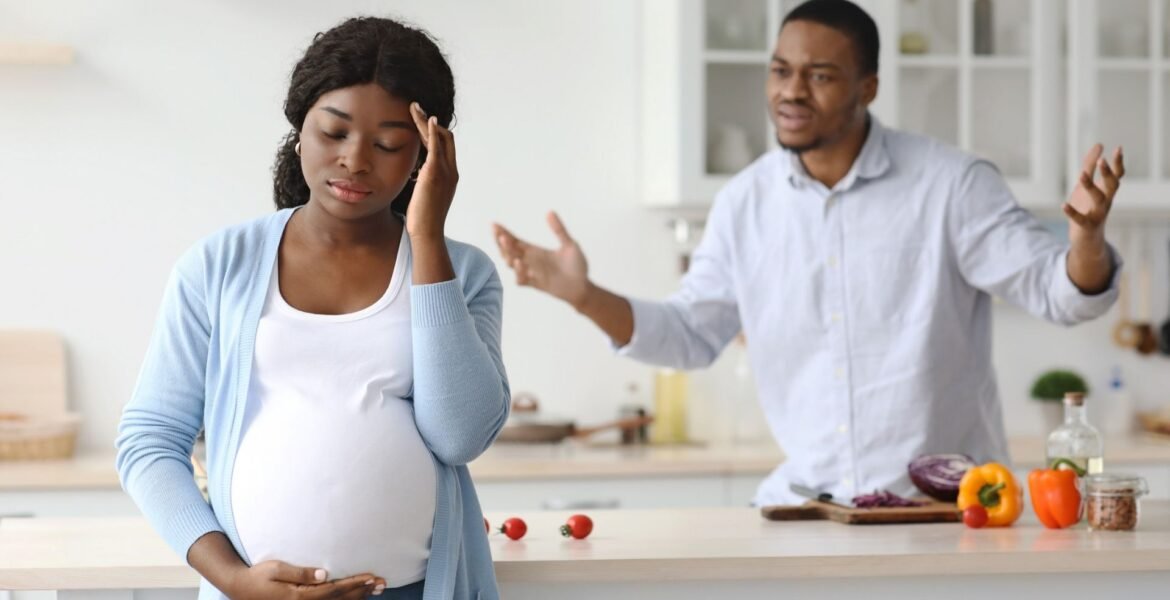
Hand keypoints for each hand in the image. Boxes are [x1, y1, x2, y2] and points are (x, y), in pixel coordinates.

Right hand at [227, 561, 384, 598]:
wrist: (240, 588)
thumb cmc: (257, 576)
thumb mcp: (275, 569)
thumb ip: (300, 572)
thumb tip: (324, 573)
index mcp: (299, 596)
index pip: (334, 590)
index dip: (354, 584)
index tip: (371, 577)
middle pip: (340, 599)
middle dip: (362, 590)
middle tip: (382, 583)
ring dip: (358, 597)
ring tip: (376, 589)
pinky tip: (357, 597)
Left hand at [407, 101, 457, 240]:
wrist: (427, 233)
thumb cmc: (422, 221)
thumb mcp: (425, 198)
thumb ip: (423, 184)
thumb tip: (415, 178)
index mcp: (450, 177)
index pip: (445, 148)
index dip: (434, 132)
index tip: (421, 122)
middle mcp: (452, 171)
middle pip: (446, 137)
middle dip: (431, 121)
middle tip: (415, 109)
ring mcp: (446, 172)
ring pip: (440, 137)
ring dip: (426, 121)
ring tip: (413, 108)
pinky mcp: (435, 173)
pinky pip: (436, 146)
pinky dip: (431, 130)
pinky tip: (424, 119)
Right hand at [493, 212, 590, 307]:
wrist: (582, 287)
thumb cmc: (576, 265)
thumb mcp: (569, 244)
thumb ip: (559, 230)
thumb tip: (550, 211)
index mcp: (534, 250)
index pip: (514, 240)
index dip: (503, 232)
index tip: (493, 224)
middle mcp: (530, 261)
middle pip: (508, 250)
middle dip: (501, 243)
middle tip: (500, 235)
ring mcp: (531, 273)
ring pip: (511, 264)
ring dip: (508, 255)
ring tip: (507, 244)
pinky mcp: (536, 284)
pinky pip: (522, 280)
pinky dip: (518, 273)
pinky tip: (520, 264)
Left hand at [1064, 144, 1123, 245]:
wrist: (1087, 238)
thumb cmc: (1087, 207)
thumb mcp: (1087, 185)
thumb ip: (1091, 166)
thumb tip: (1099, 145)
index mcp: (1107, 191)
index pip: (1117, 175)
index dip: (1118, 163)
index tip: (1118, 148)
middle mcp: (1106, 201)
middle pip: (1112, 186)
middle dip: (1108, 173)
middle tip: (1102, 160)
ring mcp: (1098, 213)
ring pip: (1099, 199)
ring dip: (1091, 186)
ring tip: (1081, 174)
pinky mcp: (1087, 225)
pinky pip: (1080, 218)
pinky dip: (1072, 212)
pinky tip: (1063, 204)